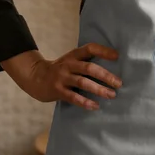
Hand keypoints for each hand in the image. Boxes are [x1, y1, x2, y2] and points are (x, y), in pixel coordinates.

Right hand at [1, 43, 121, 110]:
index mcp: (73, 55)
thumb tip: (111, 68)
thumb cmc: (60, 70)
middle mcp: (68, 64)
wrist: (35, 77)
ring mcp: (62, 78)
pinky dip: (85, 102)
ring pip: (83, 83)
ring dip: (98, 89)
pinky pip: (73, 97)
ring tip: (111, 95)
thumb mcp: (71, 61)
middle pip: (89, 68)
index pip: (90, 48)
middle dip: (106, 76)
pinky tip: (95, 106)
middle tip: (119, 83)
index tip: (117, 56)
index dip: (103, 51)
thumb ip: (85, 62)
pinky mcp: (58, 91)